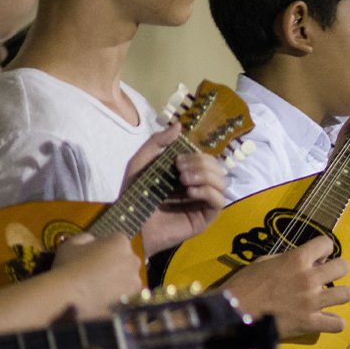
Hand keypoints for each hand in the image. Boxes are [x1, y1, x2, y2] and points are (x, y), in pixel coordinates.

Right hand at [51, 233, 143, 316]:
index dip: (104, 249)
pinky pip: (127, 294)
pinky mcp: (133, 297)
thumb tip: (92, 241)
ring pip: (128, 278)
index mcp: (120, 241)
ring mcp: (135, 279)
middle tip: (97, 273)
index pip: (116, 241)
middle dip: (115, 264)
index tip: (93, 256)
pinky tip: (104, 298)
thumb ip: (86, 238)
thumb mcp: (72, 243)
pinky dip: (118, 295)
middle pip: (125, 259)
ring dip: (118, 281)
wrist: (70, 295)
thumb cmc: (69, 265)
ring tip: (99, 288)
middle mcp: (133, 258)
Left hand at [127, 123, 227, 255]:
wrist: (128, 223)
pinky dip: (208, 192)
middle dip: (202, 165)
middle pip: (218, 169)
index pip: (207, 159)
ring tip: (184, 182)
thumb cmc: (133, 196)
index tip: (177, 160)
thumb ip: (157, 142)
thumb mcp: (140, 162)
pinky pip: (219, 201)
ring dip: (205, 177)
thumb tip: (180, 125)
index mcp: (186, 175)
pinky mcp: (204, 219)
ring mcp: (202, 204)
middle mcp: (198, 188)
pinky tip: (190, 193)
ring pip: (222, 183)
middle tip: (180, 171)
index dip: (197, 155)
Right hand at [218, 236, 349, 339]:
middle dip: (337, 269)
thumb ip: (288, 259)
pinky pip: (338, 324)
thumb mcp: (264, 262)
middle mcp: (309, 278)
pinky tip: (325, 320)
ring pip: (346, 294)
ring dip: (339, 295)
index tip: (318, 256)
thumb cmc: (244, 285)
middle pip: (343, 267)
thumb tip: (307, 260)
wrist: (234, 314)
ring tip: (328, 298)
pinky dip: (334, 322)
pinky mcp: (310, 324)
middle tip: (326, 276)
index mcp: (296, 259)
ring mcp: (312, 302)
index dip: (324, 248)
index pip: (327, 243)